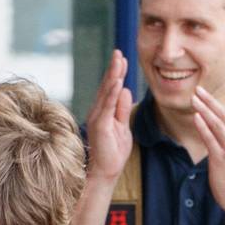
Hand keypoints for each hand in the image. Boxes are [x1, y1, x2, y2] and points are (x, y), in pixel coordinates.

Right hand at [86, 50, 135, 186]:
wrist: (104, 172)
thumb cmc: (113, 152)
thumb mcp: (123, 127)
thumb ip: (123, 109)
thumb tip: (126, 90)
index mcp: (104, 111)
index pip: (111, 88)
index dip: (116, 73)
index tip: (122, 58)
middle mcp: (98, 111)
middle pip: (107, 86)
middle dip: (114, 68)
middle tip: (119, 52)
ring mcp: (97, 117)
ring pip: (107, 92)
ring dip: (113, 75)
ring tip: (118, 60)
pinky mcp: (100, 125)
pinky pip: (106, 105)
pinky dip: (112, 92)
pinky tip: (117, 81)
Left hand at [199, 95, 224, 218]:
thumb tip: (215, 125)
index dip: (215, 103)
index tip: (204, 93)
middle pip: (224, 115)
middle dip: (209, 101)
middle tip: (197, 90)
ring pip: (217, 124)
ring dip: (204, 110)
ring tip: (194, 100)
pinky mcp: (222, 158)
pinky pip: (211, 139)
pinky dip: (203, 126)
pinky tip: (196, 117)